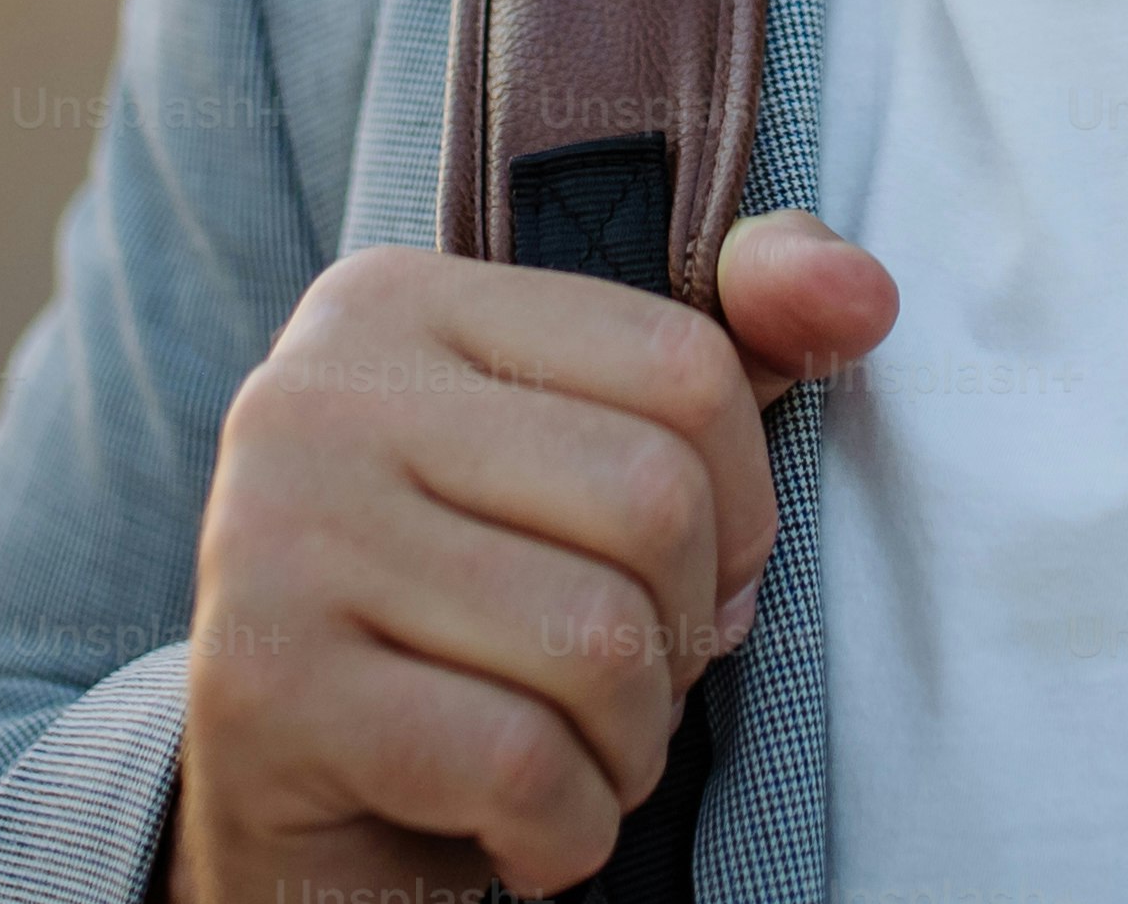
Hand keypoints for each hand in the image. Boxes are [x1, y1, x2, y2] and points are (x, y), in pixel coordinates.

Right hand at [172, 212, 896, 903]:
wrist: (288, 815)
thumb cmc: (466, 621)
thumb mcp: (586, 460)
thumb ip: (730, 352)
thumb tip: (863, 296)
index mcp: (394, 303)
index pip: (683, 364)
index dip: (740, 509)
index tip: (688, 581)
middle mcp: (312, 394)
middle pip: (651, 500)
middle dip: (683, 637)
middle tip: (621, 689)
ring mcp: (270, 536)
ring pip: (596, 643)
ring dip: (627, 747)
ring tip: (568, 756)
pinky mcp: (264, 688)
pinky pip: (522, 765)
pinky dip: (566, 832)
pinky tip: (516, 830)